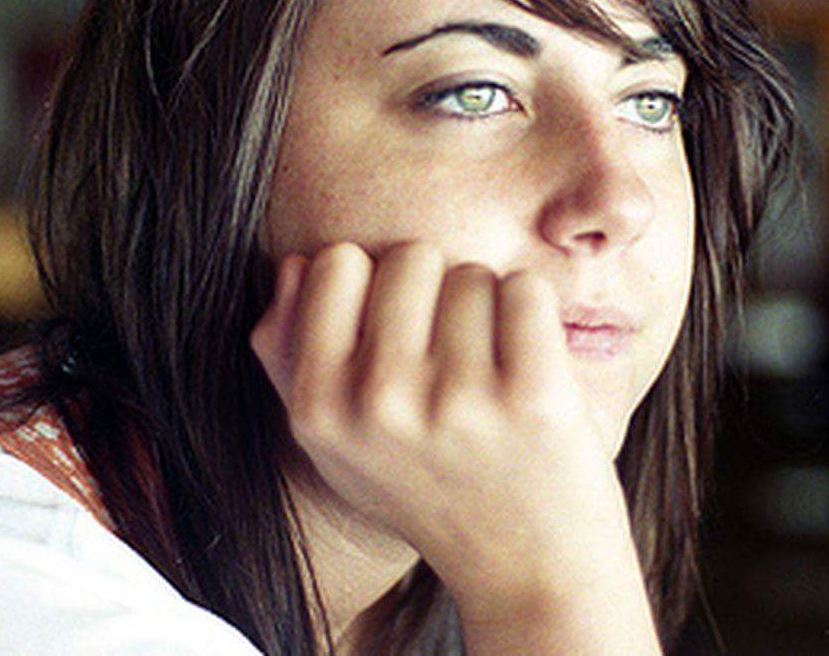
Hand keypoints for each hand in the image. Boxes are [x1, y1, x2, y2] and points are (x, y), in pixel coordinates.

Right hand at [247, 240, 636, 611]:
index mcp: (318, 409)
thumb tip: (292, 264)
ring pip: (474, 273)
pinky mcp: (533, 396)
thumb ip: (291, 355)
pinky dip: (536, 320)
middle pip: (409, 256)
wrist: (528, 571)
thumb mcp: (336, 445)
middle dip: (436, 293)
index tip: (398, 339)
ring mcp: (457, 401)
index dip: (374, 288)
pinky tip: (531, 374)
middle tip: (452, 365)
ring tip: (491, 382)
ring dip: (489, 313)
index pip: (334, 262)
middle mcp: (378, 404)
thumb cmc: (430, 491)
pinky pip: (527, 290)